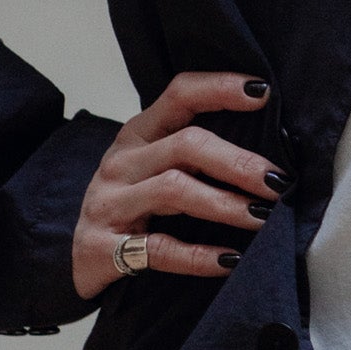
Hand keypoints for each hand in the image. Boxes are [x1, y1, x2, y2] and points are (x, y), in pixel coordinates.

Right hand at [71, 72, 291, 298]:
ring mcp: (109, 202)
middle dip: (238, 162)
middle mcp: (122, 162)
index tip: (262, 93)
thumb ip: (197, 156)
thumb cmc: (131, 209)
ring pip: (174, 190)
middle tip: (277, 182)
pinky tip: (231, 260)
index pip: (180, 94)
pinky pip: (159, 249)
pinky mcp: (102, 248)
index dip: (221, 88)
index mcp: (139, 134)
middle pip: (186, 144)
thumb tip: (269, 159)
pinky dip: (199, 256)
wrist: (73, 261)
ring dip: (225, 204)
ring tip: (263, 218)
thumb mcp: (154, 170)